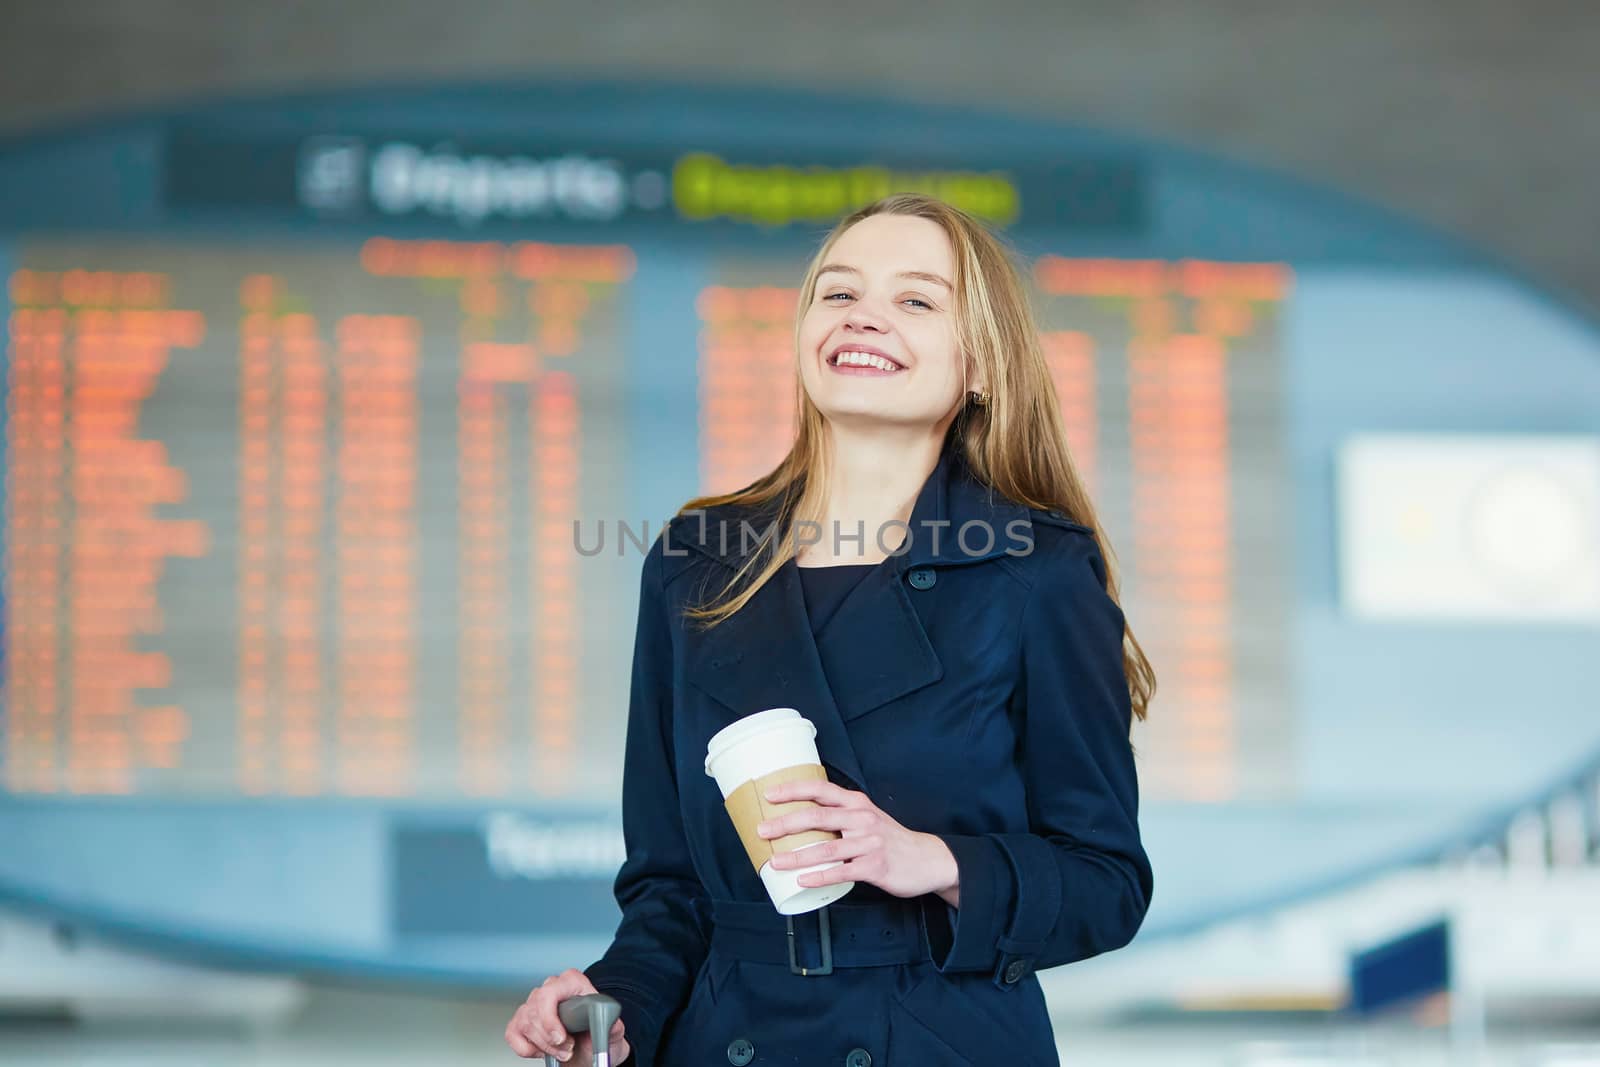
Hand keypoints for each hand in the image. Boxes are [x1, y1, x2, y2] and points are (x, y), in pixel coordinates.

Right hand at [504, 967, 629, 1062]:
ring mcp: (533, 1005)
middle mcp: (550, 989)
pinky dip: (527, 1049)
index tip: (560, 1038)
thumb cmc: (599, 1034)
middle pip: (535, 1011)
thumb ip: (611, 1023)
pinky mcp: (520, 1022)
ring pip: (524, 1023)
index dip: (551, 1018)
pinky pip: (513, 1034)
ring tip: (562, 1052)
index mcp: (572, 982)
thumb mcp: (612, 1030)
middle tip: (567, 1051)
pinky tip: (543, 1049)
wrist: (591, 1050)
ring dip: (543, 1046)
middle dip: (550, 1039)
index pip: (550, 992)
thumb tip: (606, 1019)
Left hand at [758, 779, 959, 903]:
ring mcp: (869, 843)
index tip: (769, 794)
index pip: (820, 789)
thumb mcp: (868, 817)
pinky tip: (802, 881)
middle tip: (762, 830)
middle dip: (785, 823)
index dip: (793, 790)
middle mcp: (862, 818)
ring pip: (826, 848)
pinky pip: (842, 872)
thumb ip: (841, 814)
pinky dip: (820, 877)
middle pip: (818, 817)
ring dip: (796, 856)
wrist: (928, 859)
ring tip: (775, 861)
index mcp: (857, 803)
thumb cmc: (889, 839)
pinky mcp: (875, 867)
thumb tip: (800, 820)